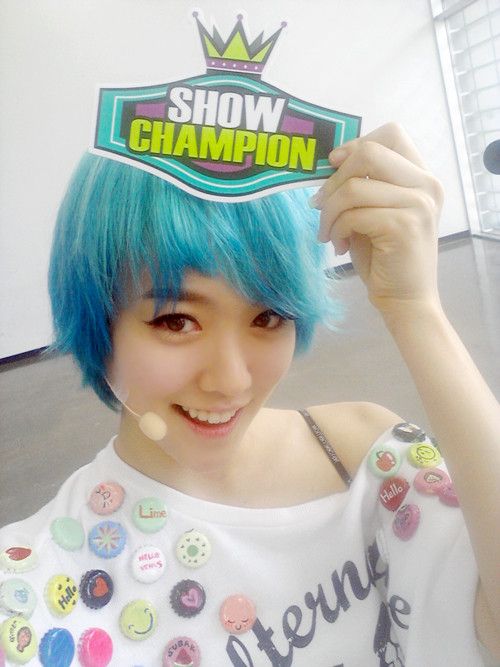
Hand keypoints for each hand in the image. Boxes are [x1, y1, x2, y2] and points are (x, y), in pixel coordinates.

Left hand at [314, 123, 443, 317]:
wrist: (405, 299)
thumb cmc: (384, 257)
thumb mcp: (373, 210)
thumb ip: (362, 184)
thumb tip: (330, 160)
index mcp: (421, 176)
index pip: (390, 134)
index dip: (354, 145)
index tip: (332, 167)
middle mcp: (426, 184)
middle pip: (368, 153)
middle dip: (334, 180)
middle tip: (321, 206)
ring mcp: (419, 204)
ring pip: (353, 188)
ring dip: (329, 212)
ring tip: (329, 233)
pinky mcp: (404, 226)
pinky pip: (353, 215)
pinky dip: (336, 229)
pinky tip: (338, 245)